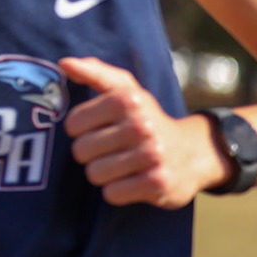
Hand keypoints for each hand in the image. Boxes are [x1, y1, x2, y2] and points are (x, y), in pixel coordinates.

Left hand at [62, 57, 224, 207]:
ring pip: (94, 174)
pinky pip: (112, 194)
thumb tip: (64, 63)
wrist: (193, 152)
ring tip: (121, 165)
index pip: (73, 123)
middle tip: (111, 150)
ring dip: (103, 174)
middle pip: (81, 150)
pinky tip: (131, 180)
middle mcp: (140, 125)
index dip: (81, 130)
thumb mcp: (125, 90)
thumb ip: (93, 73)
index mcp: (126, 99)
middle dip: (91, 154)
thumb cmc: (146, 119)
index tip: (98, 129)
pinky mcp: (158, 183)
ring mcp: (151, 155)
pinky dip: (117, 191)